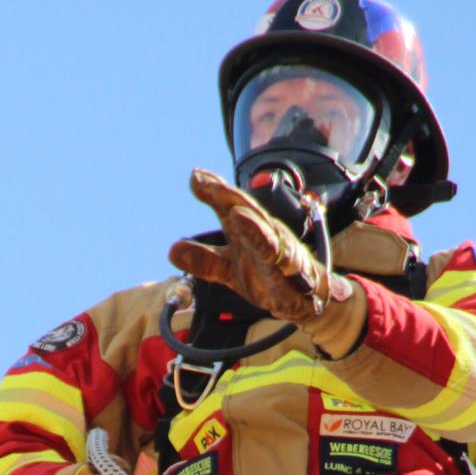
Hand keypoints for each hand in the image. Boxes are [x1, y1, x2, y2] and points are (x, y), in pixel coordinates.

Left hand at [169, 168, 340, 322]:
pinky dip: (275, 257)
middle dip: (229, 196)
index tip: (195, 176)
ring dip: (252, 224)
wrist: (304, 298)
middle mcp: (263, 234)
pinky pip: (283, 265)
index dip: (213, 190)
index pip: (228, 205)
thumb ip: (203, 259)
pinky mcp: (291, 274)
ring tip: (235, 214)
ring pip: (266, 235)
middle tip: (209, 184)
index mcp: (246, 230)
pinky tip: (268, 251)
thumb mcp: (228, 269)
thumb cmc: (266, 276)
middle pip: (246, 211)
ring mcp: (279, 252)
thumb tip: (172, 250)